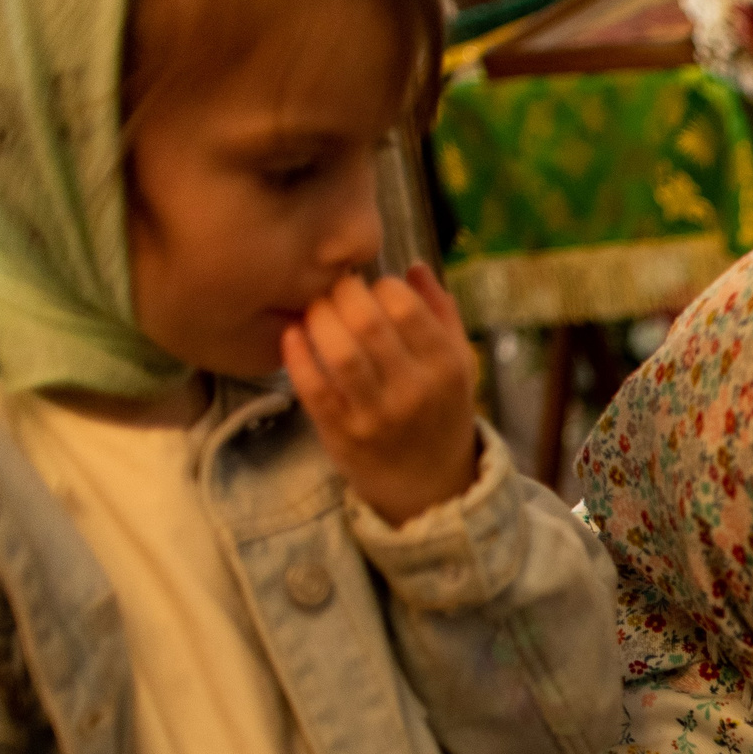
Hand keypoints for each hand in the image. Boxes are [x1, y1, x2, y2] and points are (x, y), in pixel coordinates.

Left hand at [284, 264, 481, 525]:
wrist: (430, 487)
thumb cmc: (441, 413)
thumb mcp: (458, 365)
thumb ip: (441, 314)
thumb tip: (415, 266)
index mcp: (447, 366)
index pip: (406, 305)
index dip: (382, 285)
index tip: (375, 289)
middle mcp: (414, 390)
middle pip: (368, 322)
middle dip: (343, 294)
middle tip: (336, 292)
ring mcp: (376, 414)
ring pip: (339, 352)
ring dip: (319, 319)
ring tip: (317, 312)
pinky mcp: (342, 433)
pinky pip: (312, 386)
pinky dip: (297, 355)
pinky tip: (293, 336)